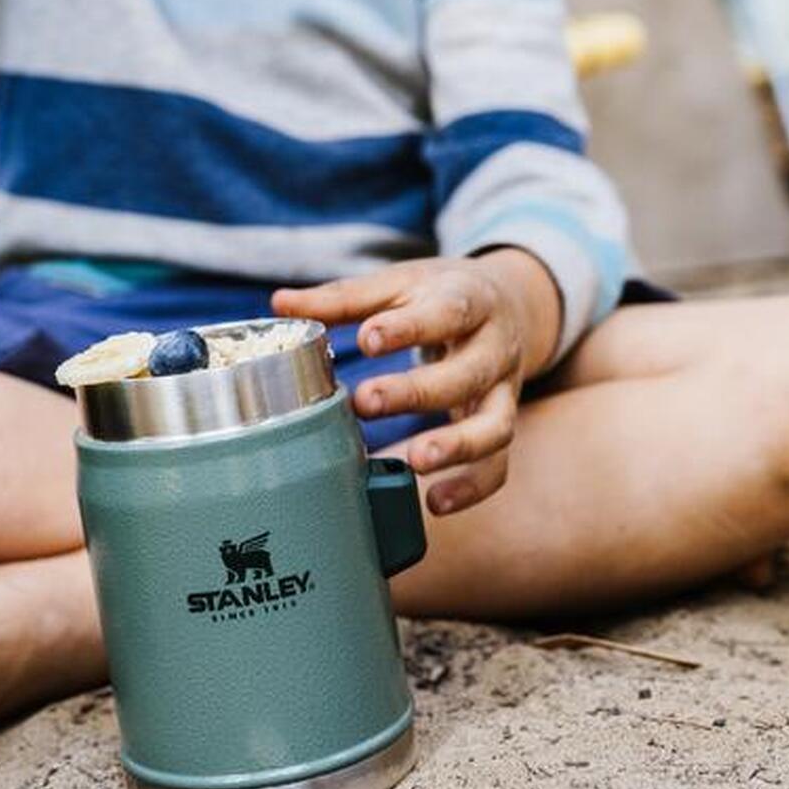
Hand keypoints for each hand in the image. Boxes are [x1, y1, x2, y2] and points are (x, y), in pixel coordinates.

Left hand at [271, 252, 559, 515]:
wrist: (510, 305)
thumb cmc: (440, 296)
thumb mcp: (399, 285)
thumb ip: (344, 299)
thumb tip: (279, 305)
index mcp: (468, 300)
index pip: (445, 312)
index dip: (408, 328)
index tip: (366, 339)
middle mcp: (494, 348)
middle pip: (467, 373)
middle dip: (418, 391)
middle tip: (365, 403)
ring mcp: (505, 391)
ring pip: (495, 424)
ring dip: (457, 446)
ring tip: (415, 461)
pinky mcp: (503, 424)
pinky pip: (498, 464)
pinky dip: (471, 487)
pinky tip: (435, 503)